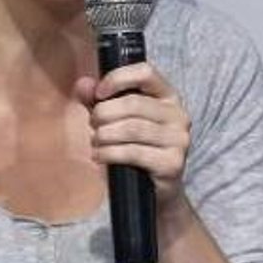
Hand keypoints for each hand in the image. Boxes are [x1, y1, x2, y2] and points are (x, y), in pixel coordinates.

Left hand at [74, 62, 190, 207]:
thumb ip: (97, 100)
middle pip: (132, 104)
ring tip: (96, 142)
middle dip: (103, 114)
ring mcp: (179, 139)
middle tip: (93, 126)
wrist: (152, 189)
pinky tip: (99, 156)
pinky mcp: (172, 162)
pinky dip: (109, 153)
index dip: (117, 79)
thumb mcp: (113, 120)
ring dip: (104, 135)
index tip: (98, 94)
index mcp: (167, 95)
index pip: (145, 72)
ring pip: (131, 129)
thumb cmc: (132, 147)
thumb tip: (83, 84)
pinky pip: (133, 152)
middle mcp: (178, 114)